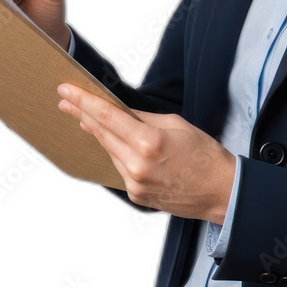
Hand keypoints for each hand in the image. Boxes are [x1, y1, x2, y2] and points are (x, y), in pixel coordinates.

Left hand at [57, 83, 235, 223]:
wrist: (220, 191)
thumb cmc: (204, 154)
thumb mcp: (175, 124)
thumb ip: (142, 118)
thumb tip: (118, 112)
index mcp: (149, 142)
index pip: (107, 117)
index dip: (84, 102)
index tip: (67, 91)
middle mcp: (137, 165)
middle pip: (101, 134)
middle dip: (81, 114)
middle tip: (65, 100)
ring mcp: (134, 183)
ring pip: (109, 151)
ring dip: (97, 133)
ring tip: (84, 117)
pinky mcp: (136, 195)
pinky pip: (119, 167)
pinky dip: (115, 152)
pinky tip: (113, 142)